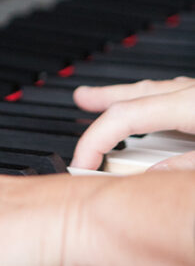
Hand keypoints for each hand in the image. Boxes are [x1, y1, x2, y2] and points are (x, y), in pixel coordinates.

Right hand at [72, 77, 194, 170]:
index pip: (125, 117)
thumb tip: (151, 174)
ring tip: (108, 100)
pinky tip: (157, 111)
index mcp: (189, 104)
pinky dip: (152, 102)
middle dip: (102, 98)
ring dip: (126, 99)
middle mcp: (191, 93)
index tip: (81, 164)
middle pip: (134, 94)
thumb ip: (183, 166)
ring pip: (153, 91)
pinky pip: (172, 95)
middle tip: (81, 100)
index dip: (95, 140)